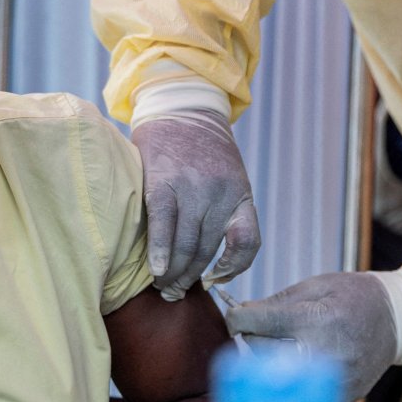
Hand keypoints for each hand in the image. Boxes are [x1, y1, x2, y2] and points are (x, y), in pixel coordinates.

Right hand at [130, 110, 259, 298]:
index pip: (247, 242)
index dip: (233, 267)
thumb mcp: (231, 179)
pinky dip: (158, 251)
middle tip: (175, 291)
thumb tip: (216, 263)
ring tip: (161, 283)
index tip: (215, 278)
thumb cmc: (205, 153)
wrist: (183, 110)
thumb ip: (227, 212)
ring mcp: (191, 188)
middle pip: (205, 249)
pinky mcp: (162, 182)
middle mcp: (219, 194)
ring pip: (184, 243)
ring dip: (171, 271)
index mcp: (240, 195)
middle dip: (189, 277)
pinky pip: (162, 224)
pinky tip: (154, 268)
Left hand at [224, 272, 396, 401]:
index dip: (238, 317)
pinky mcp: (342, 398)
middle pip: (261, 353)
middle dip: (255, 338)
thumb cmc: (354, 296)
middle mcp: (326, 355)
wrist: (399, 320)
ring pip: (277, 379)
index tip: (236, 315)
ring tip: (283, 345)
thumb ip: (276, 302)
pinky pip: (301, 393)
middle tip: (261, 328)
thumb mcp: (316, 286)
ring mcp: (335, 382)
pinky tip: (304, 363)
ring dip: (271, 362)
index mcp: (318, 320)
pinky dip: (295, 379)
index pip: (256, 324)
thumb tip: (237, 316)